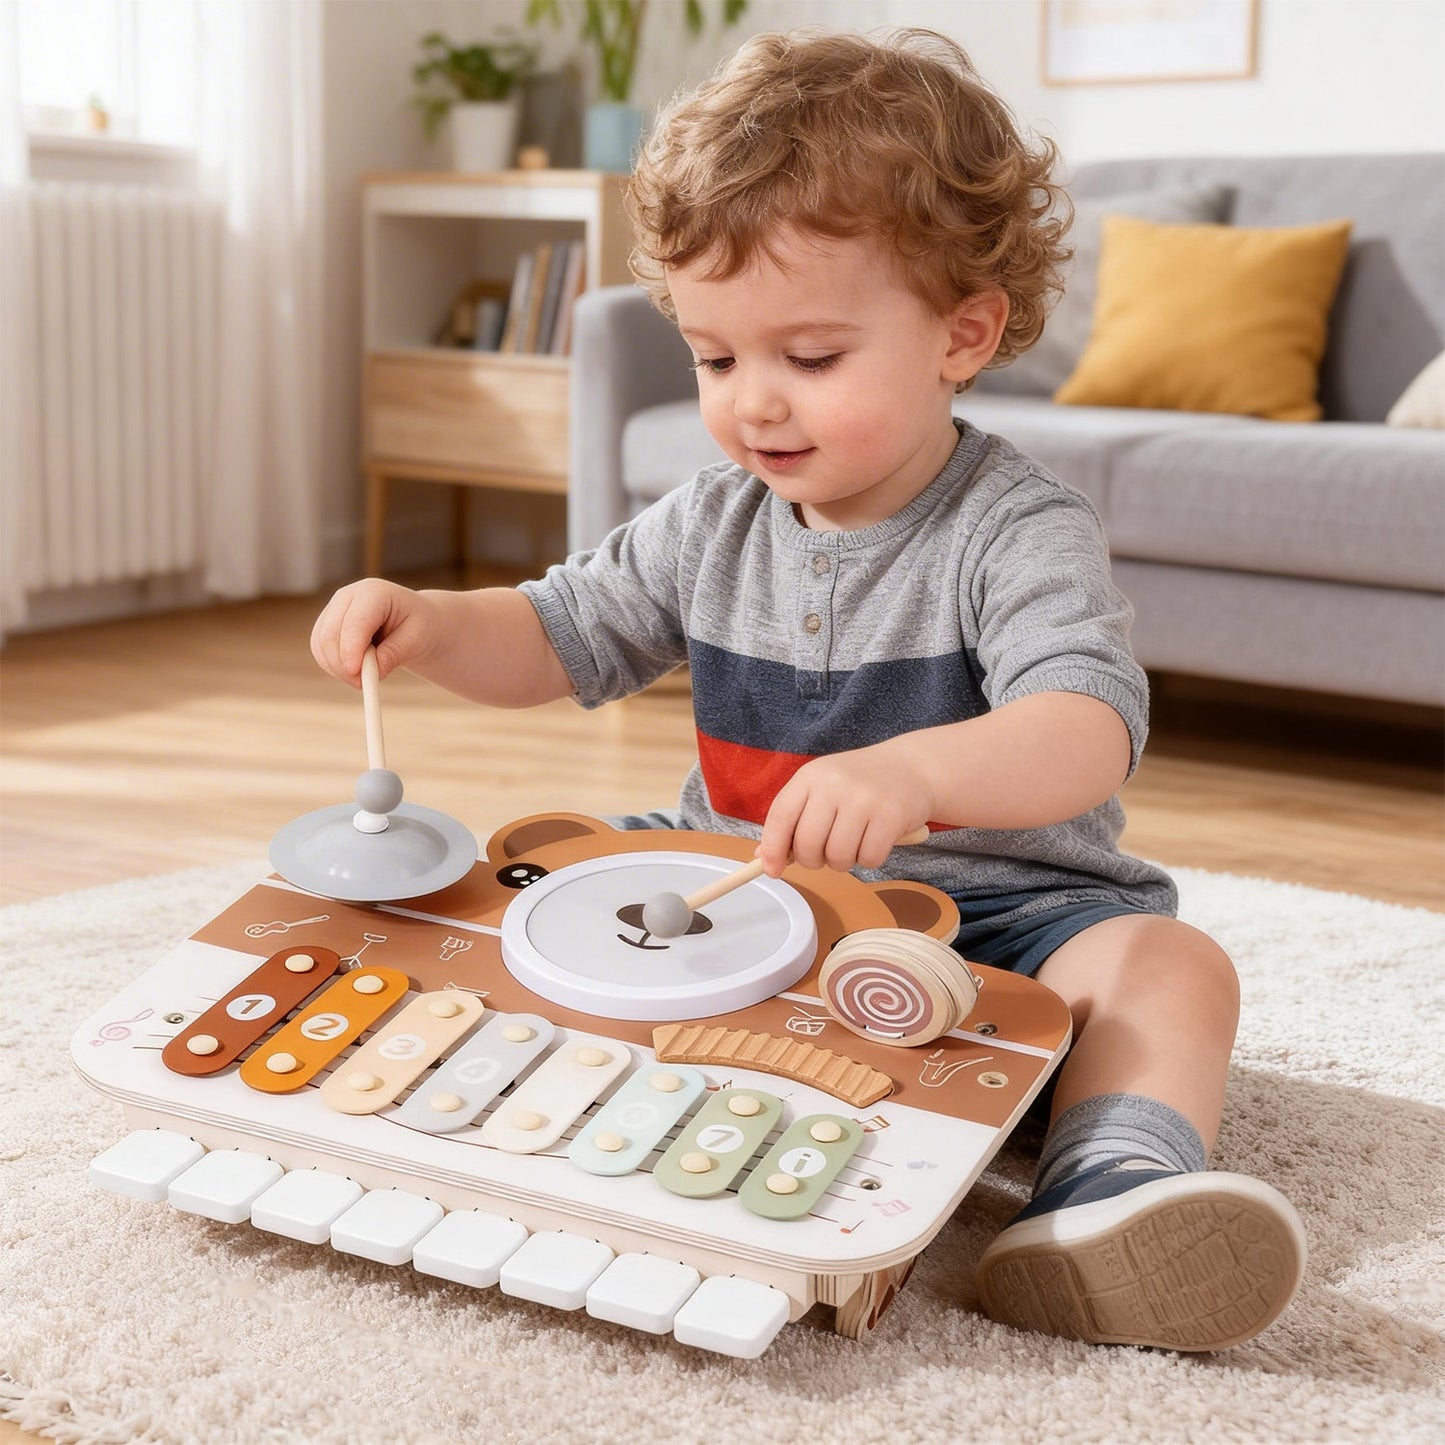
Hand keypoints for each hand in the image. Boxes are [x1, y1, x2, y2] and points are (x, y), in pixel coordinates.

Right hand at [310, 578, 442, 686]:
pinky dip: (334, 667)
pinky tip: (356, 671)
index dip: (351, 649)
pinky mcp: (327, 625)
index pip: (355, 622)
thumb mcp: (417, 639)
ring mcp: (334, 609)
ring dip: (339, 669)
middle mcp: (348, 596)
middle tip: (363, 685)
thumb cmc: (420, 626)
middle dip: (343, 664)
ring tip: (367, 676)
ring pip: (321, 644)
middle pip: (330, 634)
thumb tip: (373, 671)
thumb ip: (394, 653)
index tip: (356, 674)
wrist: (415, 621)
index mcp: (374, 592)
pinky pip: (320, 651)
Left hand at [758, 743, 934, 875]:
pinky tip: (876, 840)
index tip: (772, 870)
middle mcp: (834, 783)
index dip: (772, 848)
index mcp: (811, 776)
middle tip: (828, 852)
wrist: (912, 768)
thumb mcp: (822, 790)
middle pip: (807, 844)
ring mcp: (863, 798)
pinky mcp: (891, 815)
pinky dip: (870, 858)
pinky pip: (869, 858)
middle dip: (814, 860)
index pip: (781, 816)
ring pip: (837, 856)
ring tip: (855, 842)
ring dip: (844, 861)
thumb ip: (794, 820)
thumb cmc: (860, 784)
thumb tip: (764, 857)